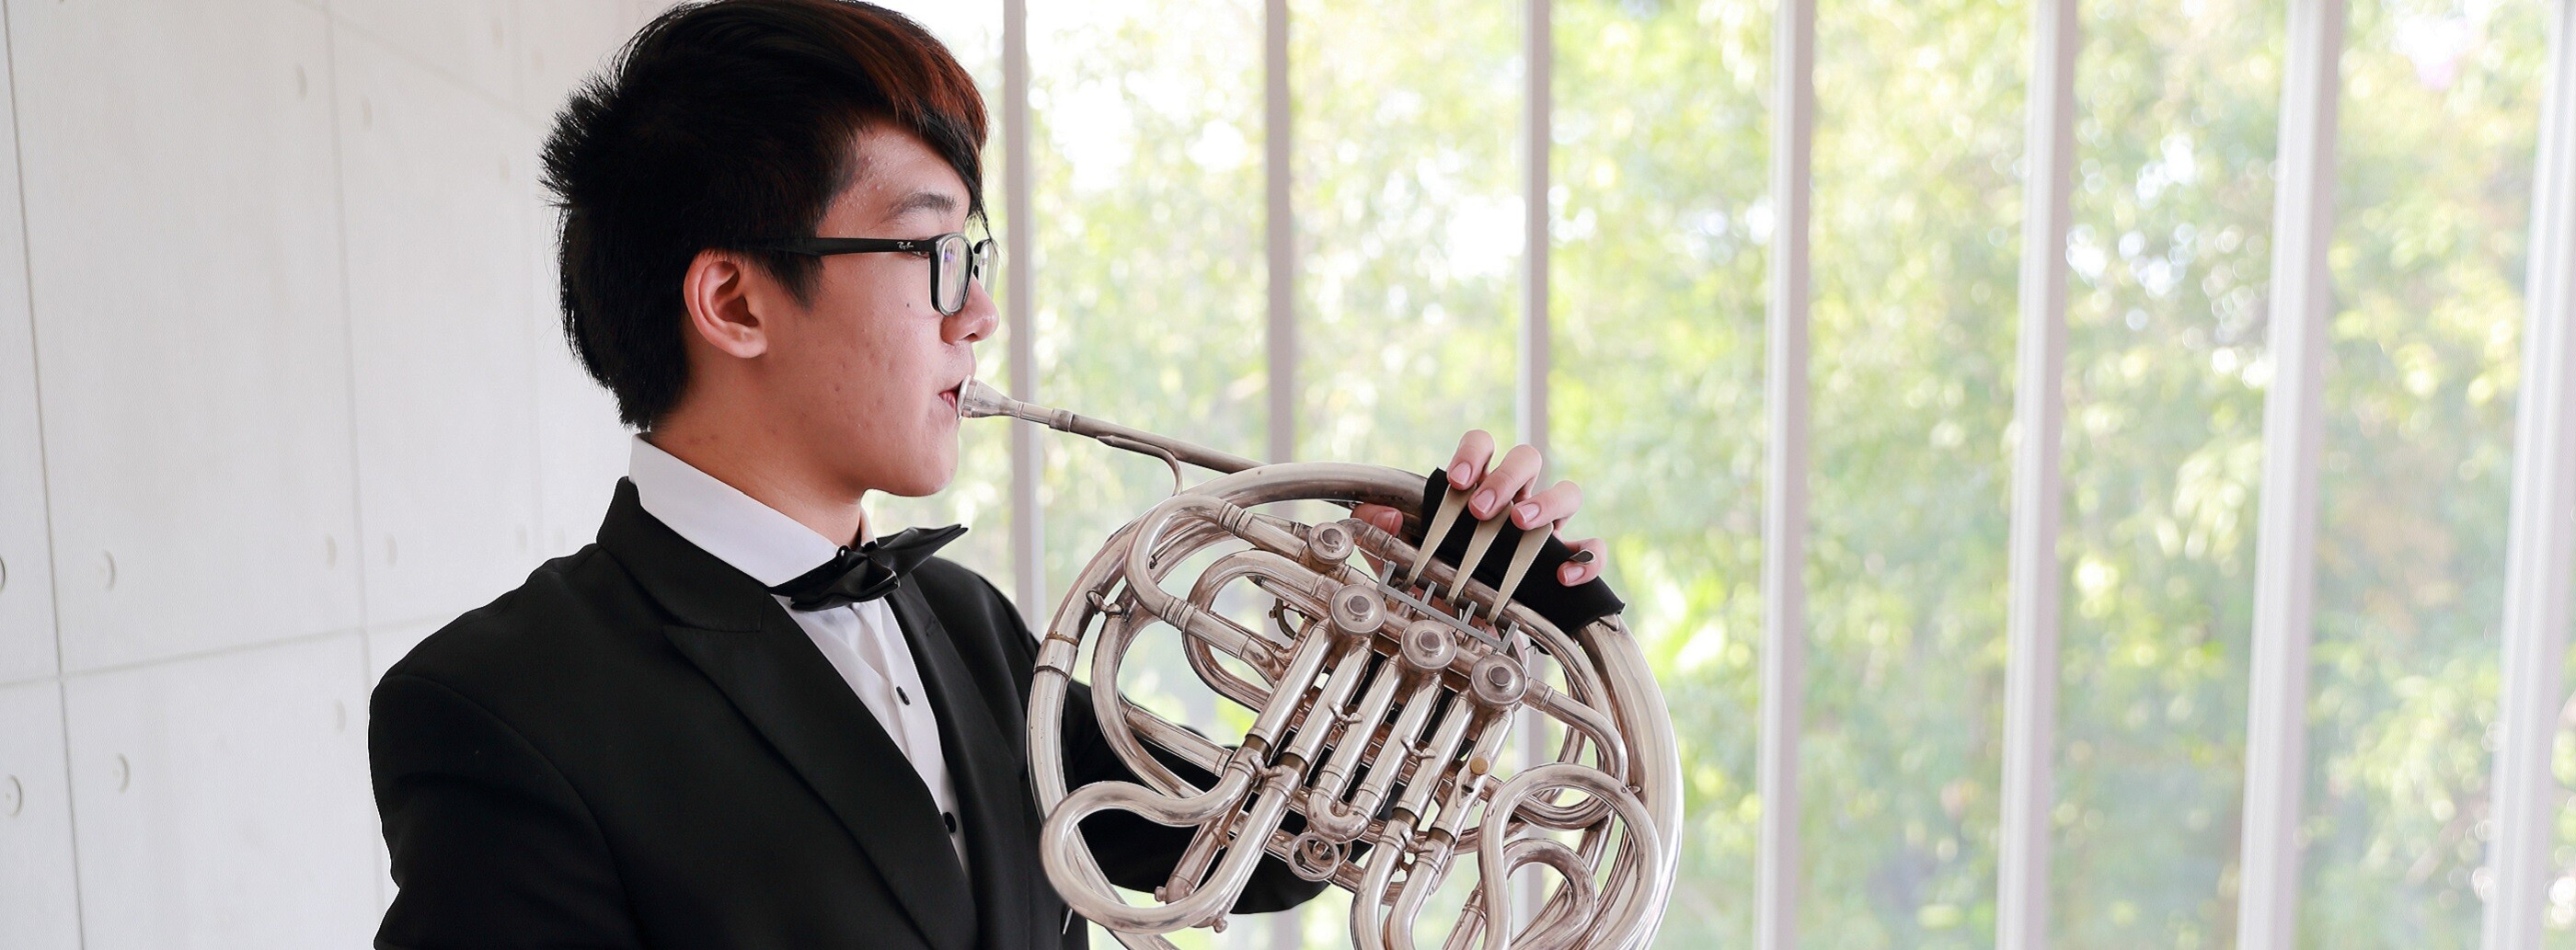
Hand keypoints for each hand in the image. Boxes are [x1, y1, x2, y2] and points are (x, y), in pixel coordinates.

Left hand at [1351, 430, 1606, 585]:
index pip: (1482, 446)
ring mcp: (1547, 528)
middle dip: (1505, 477)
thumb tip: (1385, 515)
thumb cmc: (1436, 582)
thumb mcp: (1400, 560)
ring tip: (1521, 524)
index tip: (1456, 481)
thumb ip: (1381, 533)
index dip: (1473, 453)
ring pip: (1567, 492)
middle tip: (1481, 509)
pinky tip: (1564, 575)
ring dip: (1546, 503)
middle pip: (1526, 459)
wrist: (1460, 632)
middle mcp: (1516, 499)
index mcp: (1478, 487)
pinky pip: (1592, 548)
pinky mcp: (1569, 560)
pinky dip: (1586, 558)